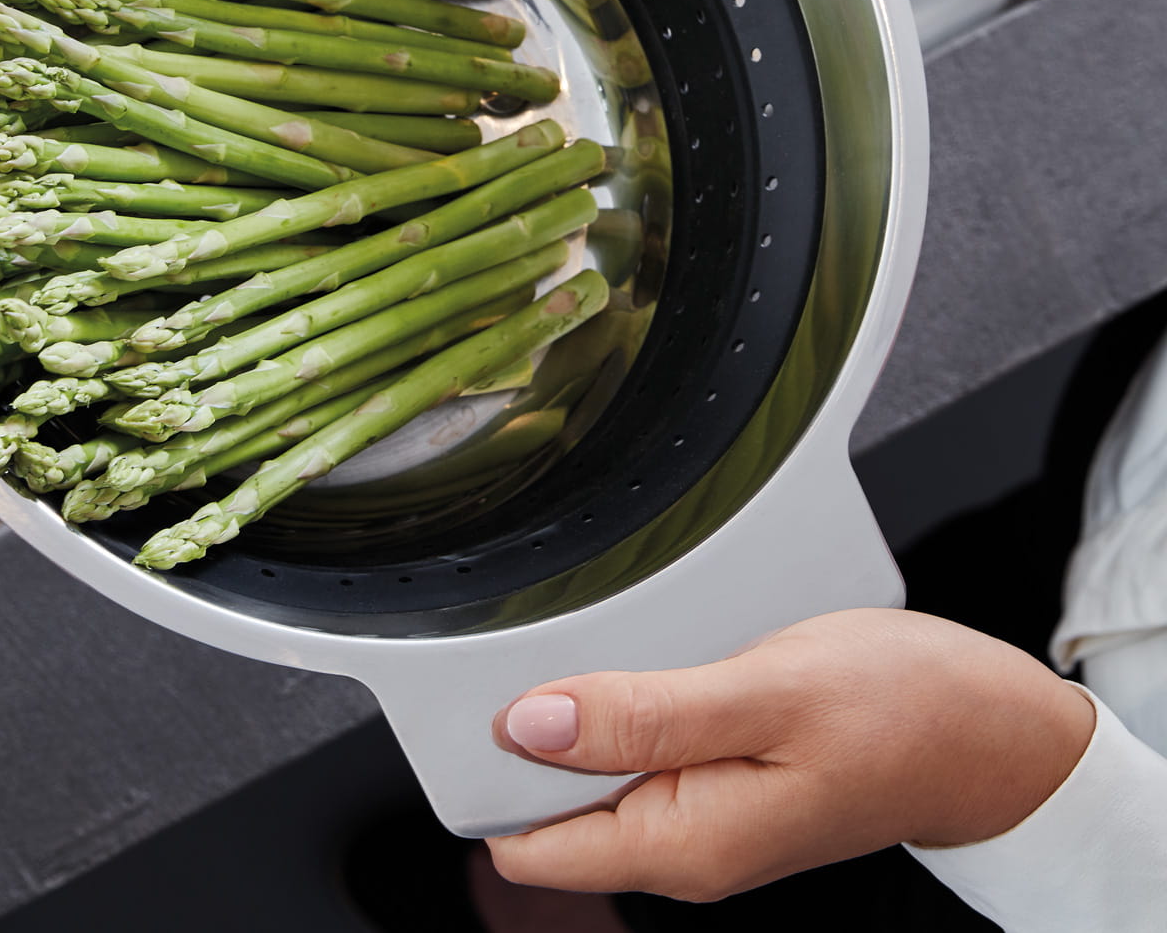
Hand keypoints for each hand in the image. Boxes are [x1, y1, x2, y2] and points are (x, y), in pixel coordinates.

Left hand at [487, 608, 1095, 903]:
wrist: (994, 731)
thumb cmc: (905, 709)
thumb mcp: (769, 694)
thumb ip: (645, 714)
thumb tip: (530, 723)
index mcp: (684, 843)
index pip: (529, 843)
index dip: (492, 765)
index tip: (483, 688)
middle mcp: (685, 844)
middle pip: (549, 799)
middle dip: (536, 724)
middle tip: (552, 636)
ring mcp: (703, 812)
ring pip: (593, 762)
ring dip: (588, 700)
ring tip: (613, 631)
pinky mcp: (721, 776)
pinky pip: (639, 740)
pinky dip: (631, 692)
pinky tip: (654, 647)